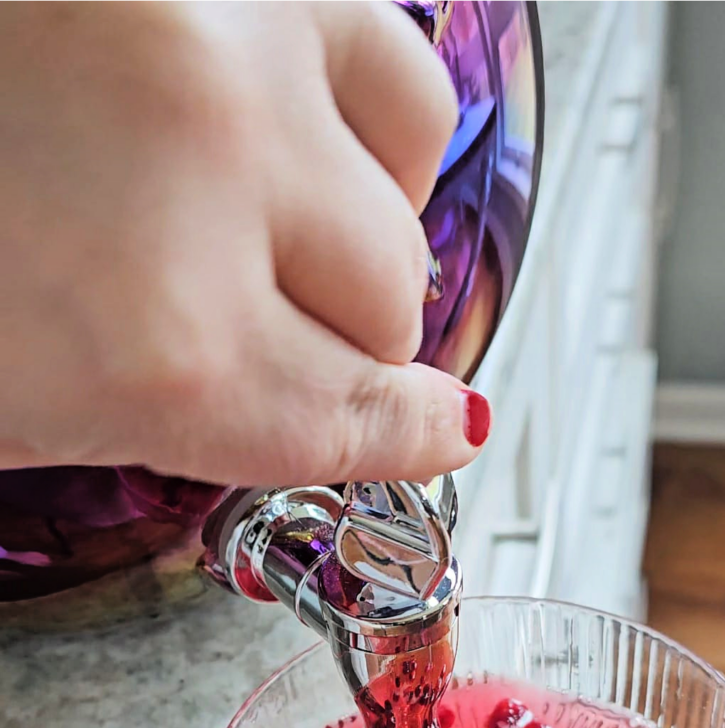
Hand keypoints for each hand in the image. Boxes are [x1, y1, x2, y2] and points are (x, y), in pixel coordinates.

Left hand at [0, 0, 489, 486]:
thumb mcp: (4, 401)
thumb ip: (166, 421)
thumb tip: (285, 416)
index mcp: (156, 349)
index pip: (352, 428)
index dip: (406, 440)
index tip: (440, 429)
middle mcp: (218, 191)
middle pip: (385, 319)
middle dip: (344, 348)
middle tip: (283, 340)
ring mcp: (232, 50)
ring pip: (405, 192)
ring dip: (365, 235)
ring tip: (290, 237)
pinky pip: (388, 60)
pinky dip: (364, 119)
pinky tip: (299, 137)